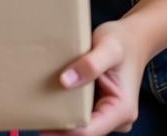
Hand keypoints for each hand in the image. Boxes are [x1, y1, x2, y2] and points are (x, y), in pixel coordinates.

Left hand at [40, 19, 146, 135]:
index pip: (89, 130)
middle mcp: (117, 118)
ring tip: (38, 109)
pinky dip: (67, 110)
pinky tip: (48, 101)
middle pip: (84, 131)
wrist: (133, 39)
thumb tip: (65, 82)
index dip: (64, 132)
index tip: (41, 128)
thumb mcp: (108, 48)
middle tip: (34, 116)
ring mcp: (109, 115)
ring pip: (82, 125)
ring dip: (62, 119)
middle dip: (60, 126)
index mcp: (122, 109)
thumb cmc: (121, 42)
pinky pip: (82, 114)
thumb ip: (90, 64)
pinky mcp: (101, 107)